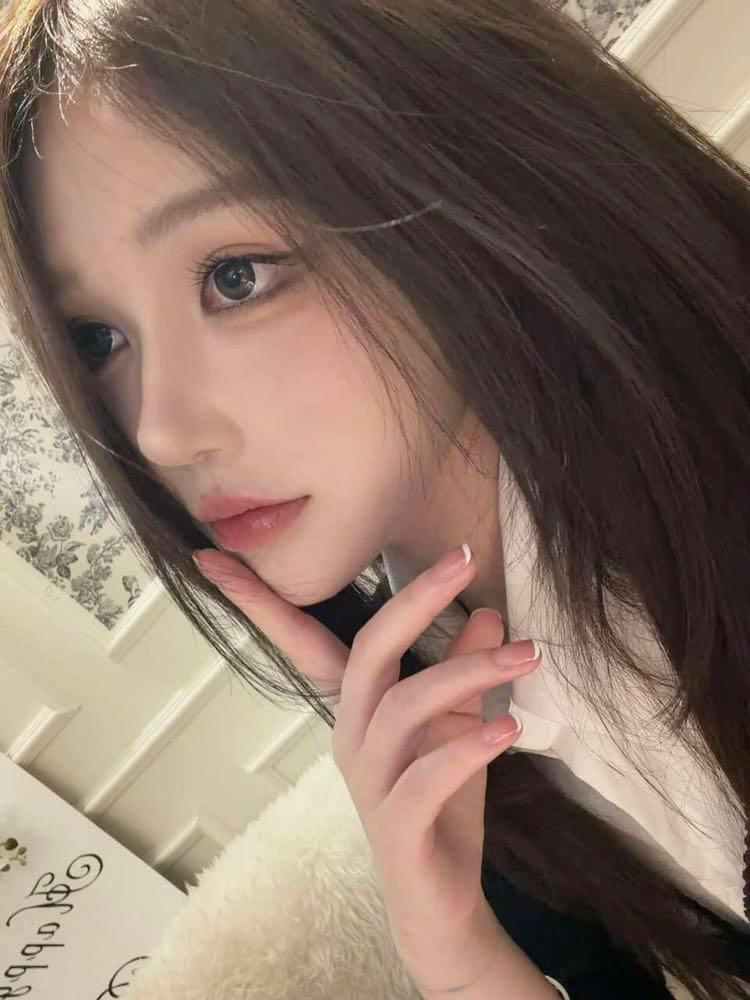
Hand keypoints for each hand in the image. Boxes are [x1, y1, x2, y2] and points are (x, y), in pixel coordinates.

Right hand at [192, 543, 540, 991]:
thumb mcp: (458, 725)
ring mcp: (368, 782)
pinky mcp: (396, 824)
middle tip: (464, 560)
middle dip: (414, 600)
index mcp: (355, 709)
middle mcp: (350, 737)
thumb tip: (489, 610)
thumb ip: (466, 671)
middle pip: (369, 653)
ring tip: (526, 654)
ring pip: (406, 706)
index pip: (305, 642)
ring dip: (470, 673)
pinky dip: (470, 746)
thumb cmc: (442, 803)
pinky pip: (427, 775)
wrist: (439, 901)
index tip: (214, 556)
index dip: (261, 600)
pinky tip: (508, 728)